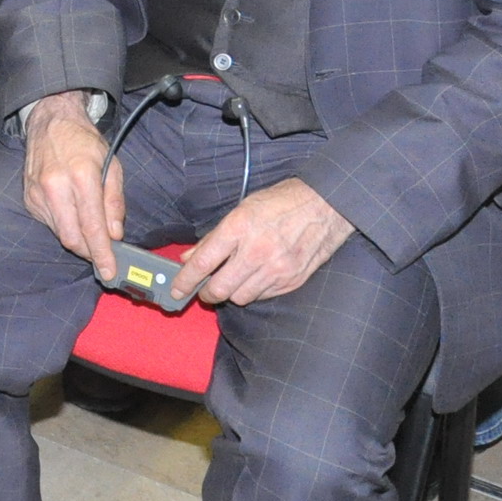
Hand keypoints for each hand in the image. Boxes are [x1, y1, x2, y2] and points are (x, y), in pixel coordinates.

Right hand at [22, 91, 121, 281]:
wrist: (51, 122)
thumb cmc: (84, 142)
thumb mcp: (112, 165)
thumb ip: (114, 202)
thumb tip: (115, 234)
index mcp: (81, 177)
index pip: (92, 227)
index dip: (102, 254)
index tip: (109, 271)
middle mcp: (56, 187)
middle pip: (72, 238)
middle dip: (89, 253)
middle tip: (102, 256)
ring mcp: (38, 193)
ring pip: (59, 233)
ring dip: (77, 239)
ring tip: (89, 232)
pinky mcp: (29, 198)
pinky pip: (49, 223)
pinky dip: (64, 226)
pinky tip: (71, 213)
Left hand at [170, 178, 353, 307]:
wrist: (325, 207)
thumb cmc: (281, 203)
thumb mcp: (242, 209)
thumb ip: (214, 237)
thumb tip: (190, 257)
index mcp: (239, 228)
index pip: (203, 263)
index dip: (184, 280)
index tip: (176, 289)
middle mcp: (256, 251)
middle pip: (219, 288)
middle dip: (205, 293)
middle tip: (203, 290)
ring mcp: (276, 269)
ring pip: (240, 297)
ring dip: (230, 293)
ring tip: (231, 281)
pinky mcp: (291, 281)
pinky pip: (261, 297)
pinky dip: (252, 292)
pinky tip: (253, 279)